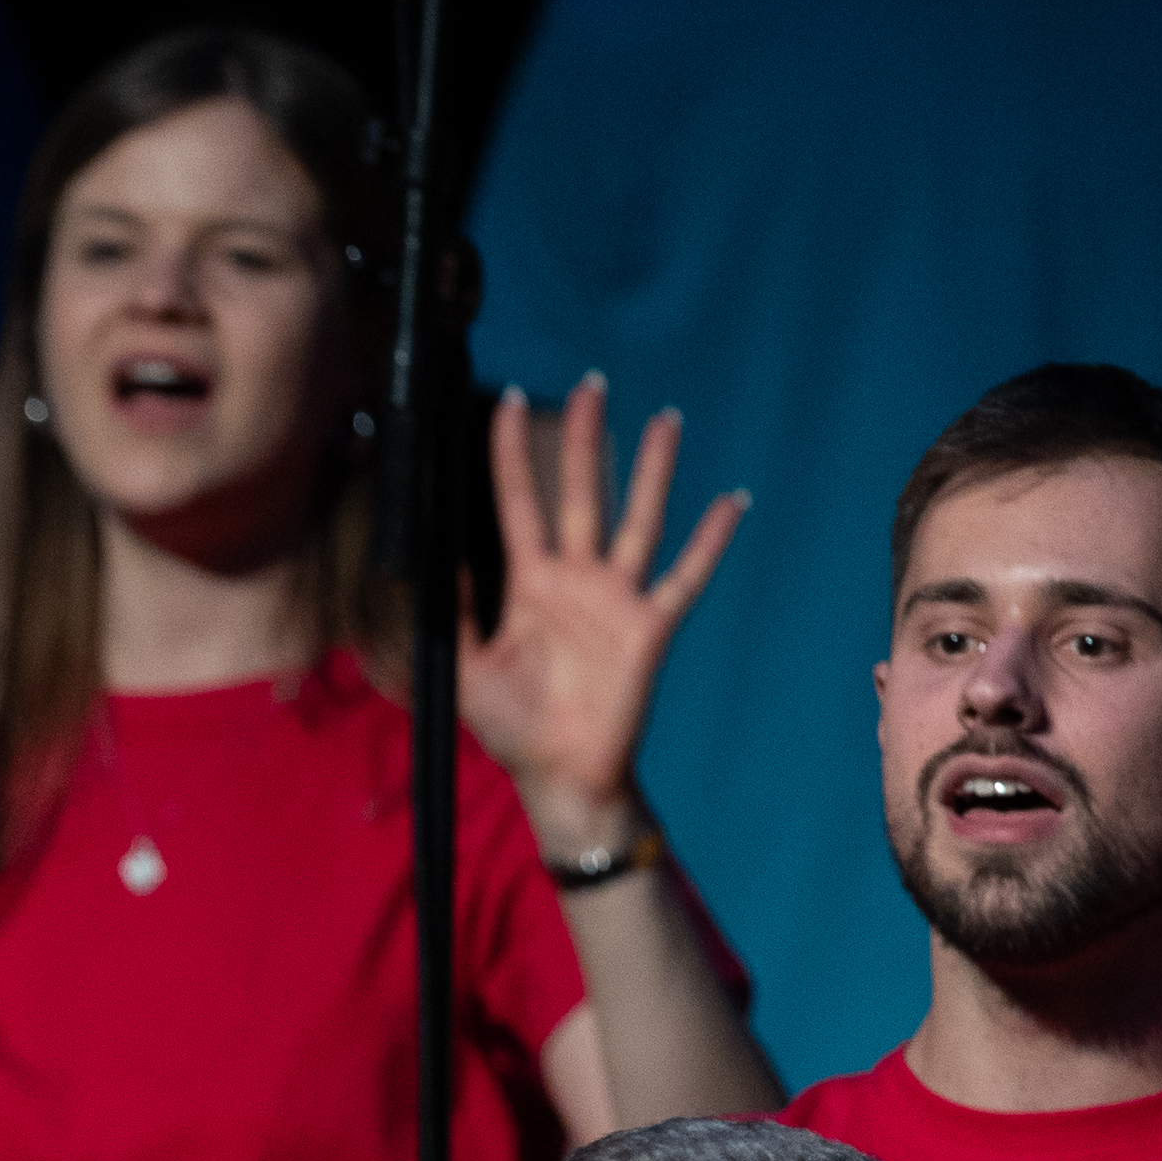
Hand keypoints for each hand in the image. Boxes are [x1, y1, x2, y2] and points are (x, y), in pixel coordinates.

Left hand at [456, 379, 743, 843]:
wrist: (559, 776)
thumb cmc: (512, 726)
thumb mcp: (465, 669)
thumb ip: (453, 614)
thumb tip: (428, 562)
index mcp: (529, 585)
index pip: (517, 504)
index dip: (510, 454)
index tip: (508, 402)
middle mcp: (576, 580)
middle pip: (581, 493)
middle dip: (585, 439)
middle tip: (590, 385)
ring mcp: (616, 598)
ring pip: (637, 520)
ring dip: (652, 472)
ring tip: (665, 420)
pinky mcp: (650, 626)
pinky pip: (685, 576)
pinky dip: (711, 541)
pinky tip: (733, 500)